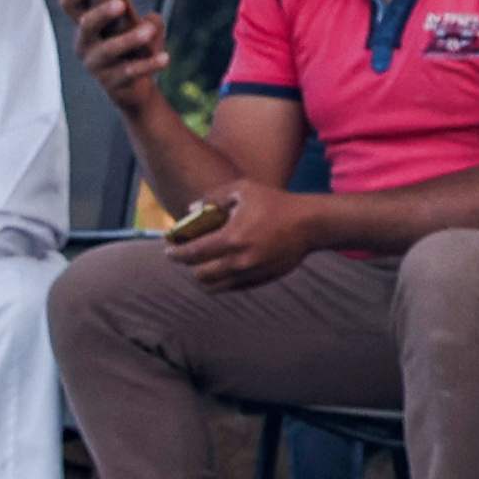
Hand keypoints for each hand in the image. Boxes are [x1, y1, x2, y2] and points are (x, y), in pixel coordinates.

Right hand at [62, 0, 166, 109]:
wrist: (136, 88)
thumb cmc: (136, 50)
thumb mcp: (143, 29)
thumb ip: (149, 21)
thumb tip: (150, 21)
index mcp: (87, 26)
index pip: (71, 7)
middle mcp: (85, 45)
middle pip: (86, 26)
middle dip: (101, 13)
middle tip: (120, 3)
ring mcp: (95, 65)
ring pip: (109, 49)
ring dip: (129, 39)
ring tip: (148, 31)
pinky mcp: (110, 83)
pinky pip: (129, 71)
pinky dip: (148, 64)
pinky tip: (165, 58)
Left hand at [177, 178, 319, 292]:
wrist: (310, 224)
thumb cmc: (275, 203)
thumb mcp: (242, 190)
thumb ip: (212, 198)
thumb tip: (190, 209)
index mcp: (231, 239)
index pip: (192, 254)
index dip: (176, 254)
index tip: (168, 250)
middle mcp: (239, 261)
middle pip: (200, 274)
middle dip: (189, 265)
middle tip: (186, 255)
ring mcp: (251, 273)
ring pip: (215, 286)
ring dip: (204, 277)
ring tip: (201, 265)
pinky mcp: (262, 279)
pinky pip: (233, 287)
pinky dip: (222, 281)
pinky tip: (221, 269)